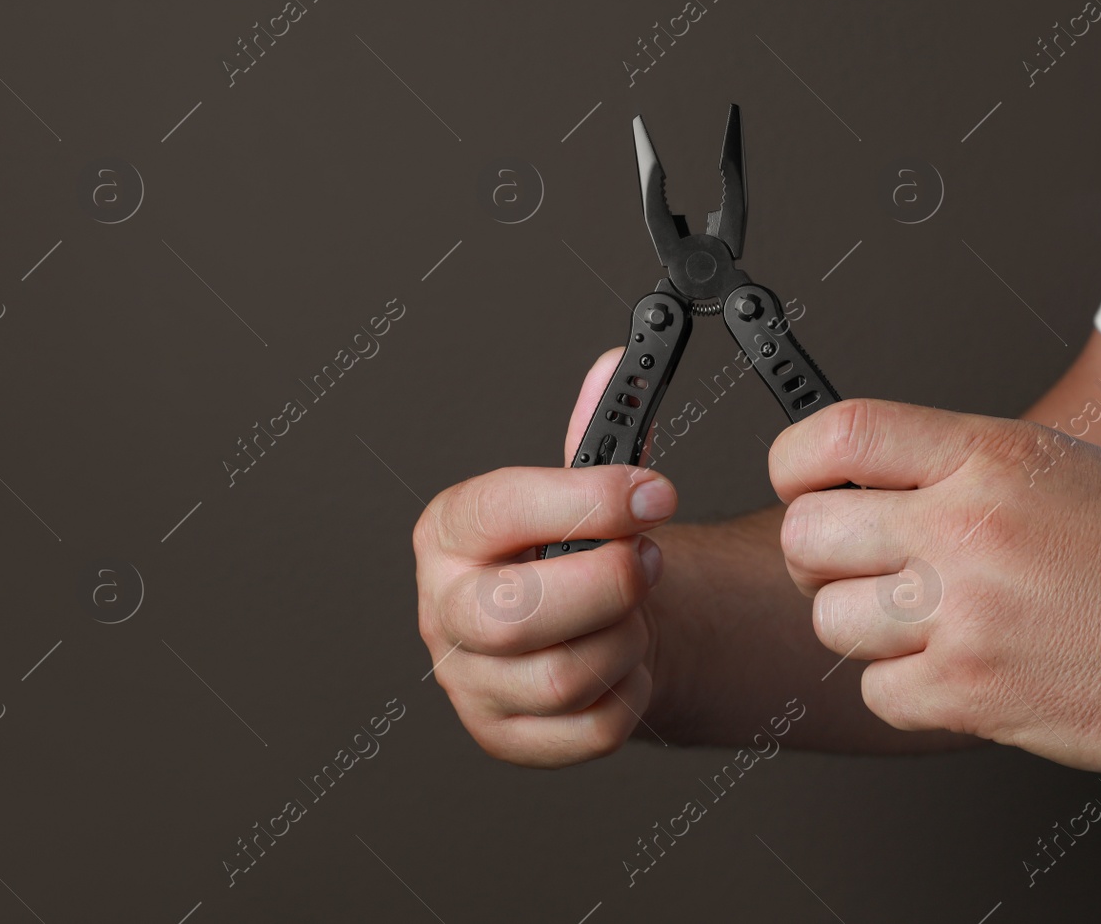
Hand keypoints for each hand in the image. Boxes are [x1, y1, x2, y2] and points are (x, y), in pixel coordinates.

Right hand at [414, 347, 675, 766]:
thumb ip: (598, 430)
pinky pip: (589, 729)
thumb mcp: (578, 486)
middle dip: (608, 583)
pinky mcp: (505, 736)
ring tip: (635, 612)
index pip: (502, 508)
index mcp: (451, 530)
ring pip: (562, 676)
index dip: (589, 499)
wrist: (583, 626)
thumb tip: (615, 365)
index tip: (656, 491)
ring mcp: (469, 680)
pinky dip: (630, 693)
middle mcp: (445, 607)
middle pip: (515, 614)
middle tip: (649, 559)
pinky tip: (625, 661)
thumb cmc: (572, 550)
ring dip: (625, 639)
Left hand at [768, 399, 1100, 781]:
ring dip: (861, 625)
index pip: (838, 435)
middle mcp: (967, 529)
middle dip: (816, 554)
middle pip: (807, 534)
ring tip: (918, 620)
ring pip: (830, 618)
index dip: (795, 463)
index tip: (799, 483)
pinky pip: (877, 691)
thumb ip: (957, 463)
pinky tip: (955, 668)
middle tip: (850, 565)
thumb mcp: (1058, 466)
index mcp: (988, 457)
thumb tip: (865, 478)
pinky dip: (905, 689)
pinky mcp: (971, 693)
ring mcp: (965, 615)